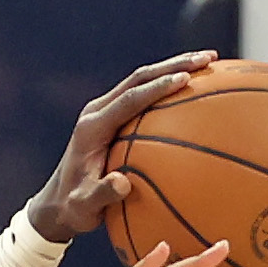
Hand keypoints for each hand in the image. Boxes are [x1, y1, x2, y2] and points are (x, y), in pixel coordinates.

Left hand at [25, 52, 215, 244]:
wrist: (58, 202)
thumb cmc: (74, 208)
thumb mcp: (84, 208)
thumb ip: (102, 195)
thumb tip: (123, 183)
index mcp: (93, 127)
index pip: (130, 99)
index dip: (157, 88)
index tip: (186, 79)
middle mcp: (98, 111)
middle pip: (139, 78)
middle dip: (174, 65)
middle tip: (208, 59)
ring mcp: (105, 111)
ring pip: (143, 80)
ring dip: (174, 68)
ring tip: (209, 60)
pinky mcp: (113, 116)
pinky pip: (143, 94)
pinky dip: (168, 85)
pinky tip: (195, 86)